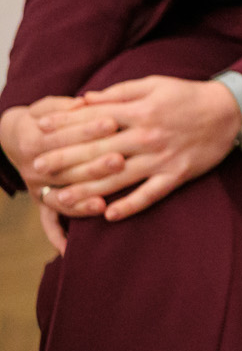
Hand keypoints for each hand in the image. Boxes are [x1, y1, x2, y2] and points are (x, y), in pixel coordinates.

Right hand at [0, 97, 107, 252]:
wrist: (12, 137)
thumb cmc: (40, 118)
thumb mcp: (47, 106)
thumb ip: (64, 106)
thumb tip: (83, 101)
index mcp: (34, 141)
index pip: (63, 136)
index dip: (87, 129)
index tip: (113, 122)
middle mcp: (34, 169)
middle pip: (66, 169)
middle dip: (94, 165)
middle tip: (120, 159)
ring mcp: (38, 188)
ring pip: (61, 197)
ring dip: (83, 200)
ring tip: (105, 203)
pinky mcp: (41, 201)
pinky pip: (47, 222)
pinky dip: (57, 236)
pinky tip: (68, 249)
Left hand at [26, 76, 241, 222]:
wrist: (231, 110)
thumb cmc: (188, 95)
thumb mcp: (154, 84)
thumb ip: (118, 92)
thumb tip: (84, 99)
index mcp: (140, 111)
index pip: (94, 119)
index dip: (65, 124)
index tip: (40, 129)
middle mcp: (147, 136)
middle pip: (98, 151)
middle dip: (65, 159)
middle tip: (38, 168)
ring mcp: (162, 158)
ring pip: (118, 177)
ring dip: (87, 189)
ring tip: (61, 198)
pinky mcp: (177, 174)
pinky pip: (150, 194)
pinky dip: (130, 205)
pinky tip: (109, 215)